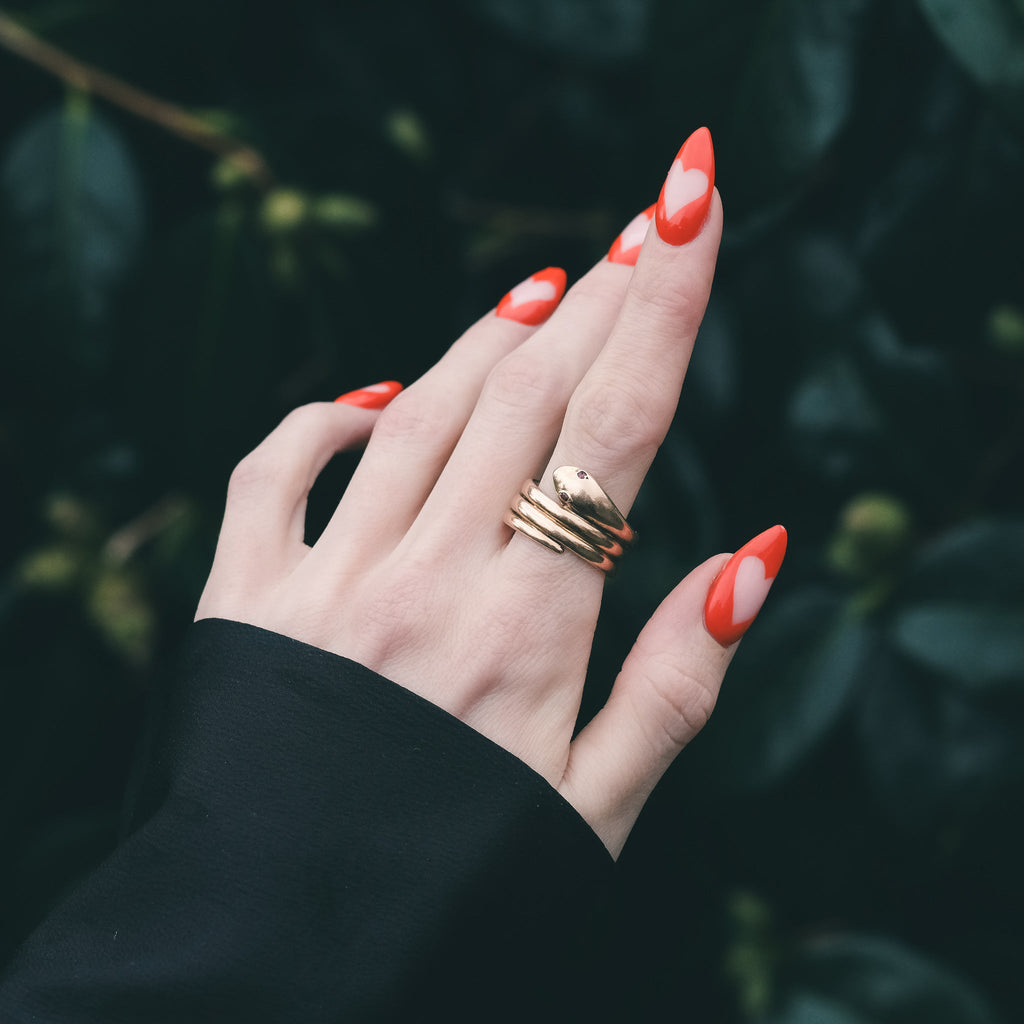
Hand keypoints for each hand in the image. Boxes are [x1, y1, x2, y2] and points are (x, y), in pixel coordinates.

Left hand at [195, 128, 782, 857]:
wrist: (276, 957)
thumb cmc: (454, 887)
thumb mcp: (594, 809)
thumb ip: (678, 681)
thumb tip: (753, 554)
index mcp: (527, 630)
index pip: (612, 429)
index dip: (664, 306)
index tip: (690, 204)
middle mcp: (426, 579)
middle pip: (528, 392)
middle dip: (600, 295)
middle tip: (644, 225)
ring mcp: (324, 581)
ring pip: (421, 411)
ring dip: (492, 337)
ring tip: (550, 288)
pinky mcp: (242, 598)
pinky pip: (277, 470)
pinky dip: (327, 418)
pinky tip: (373, 402)